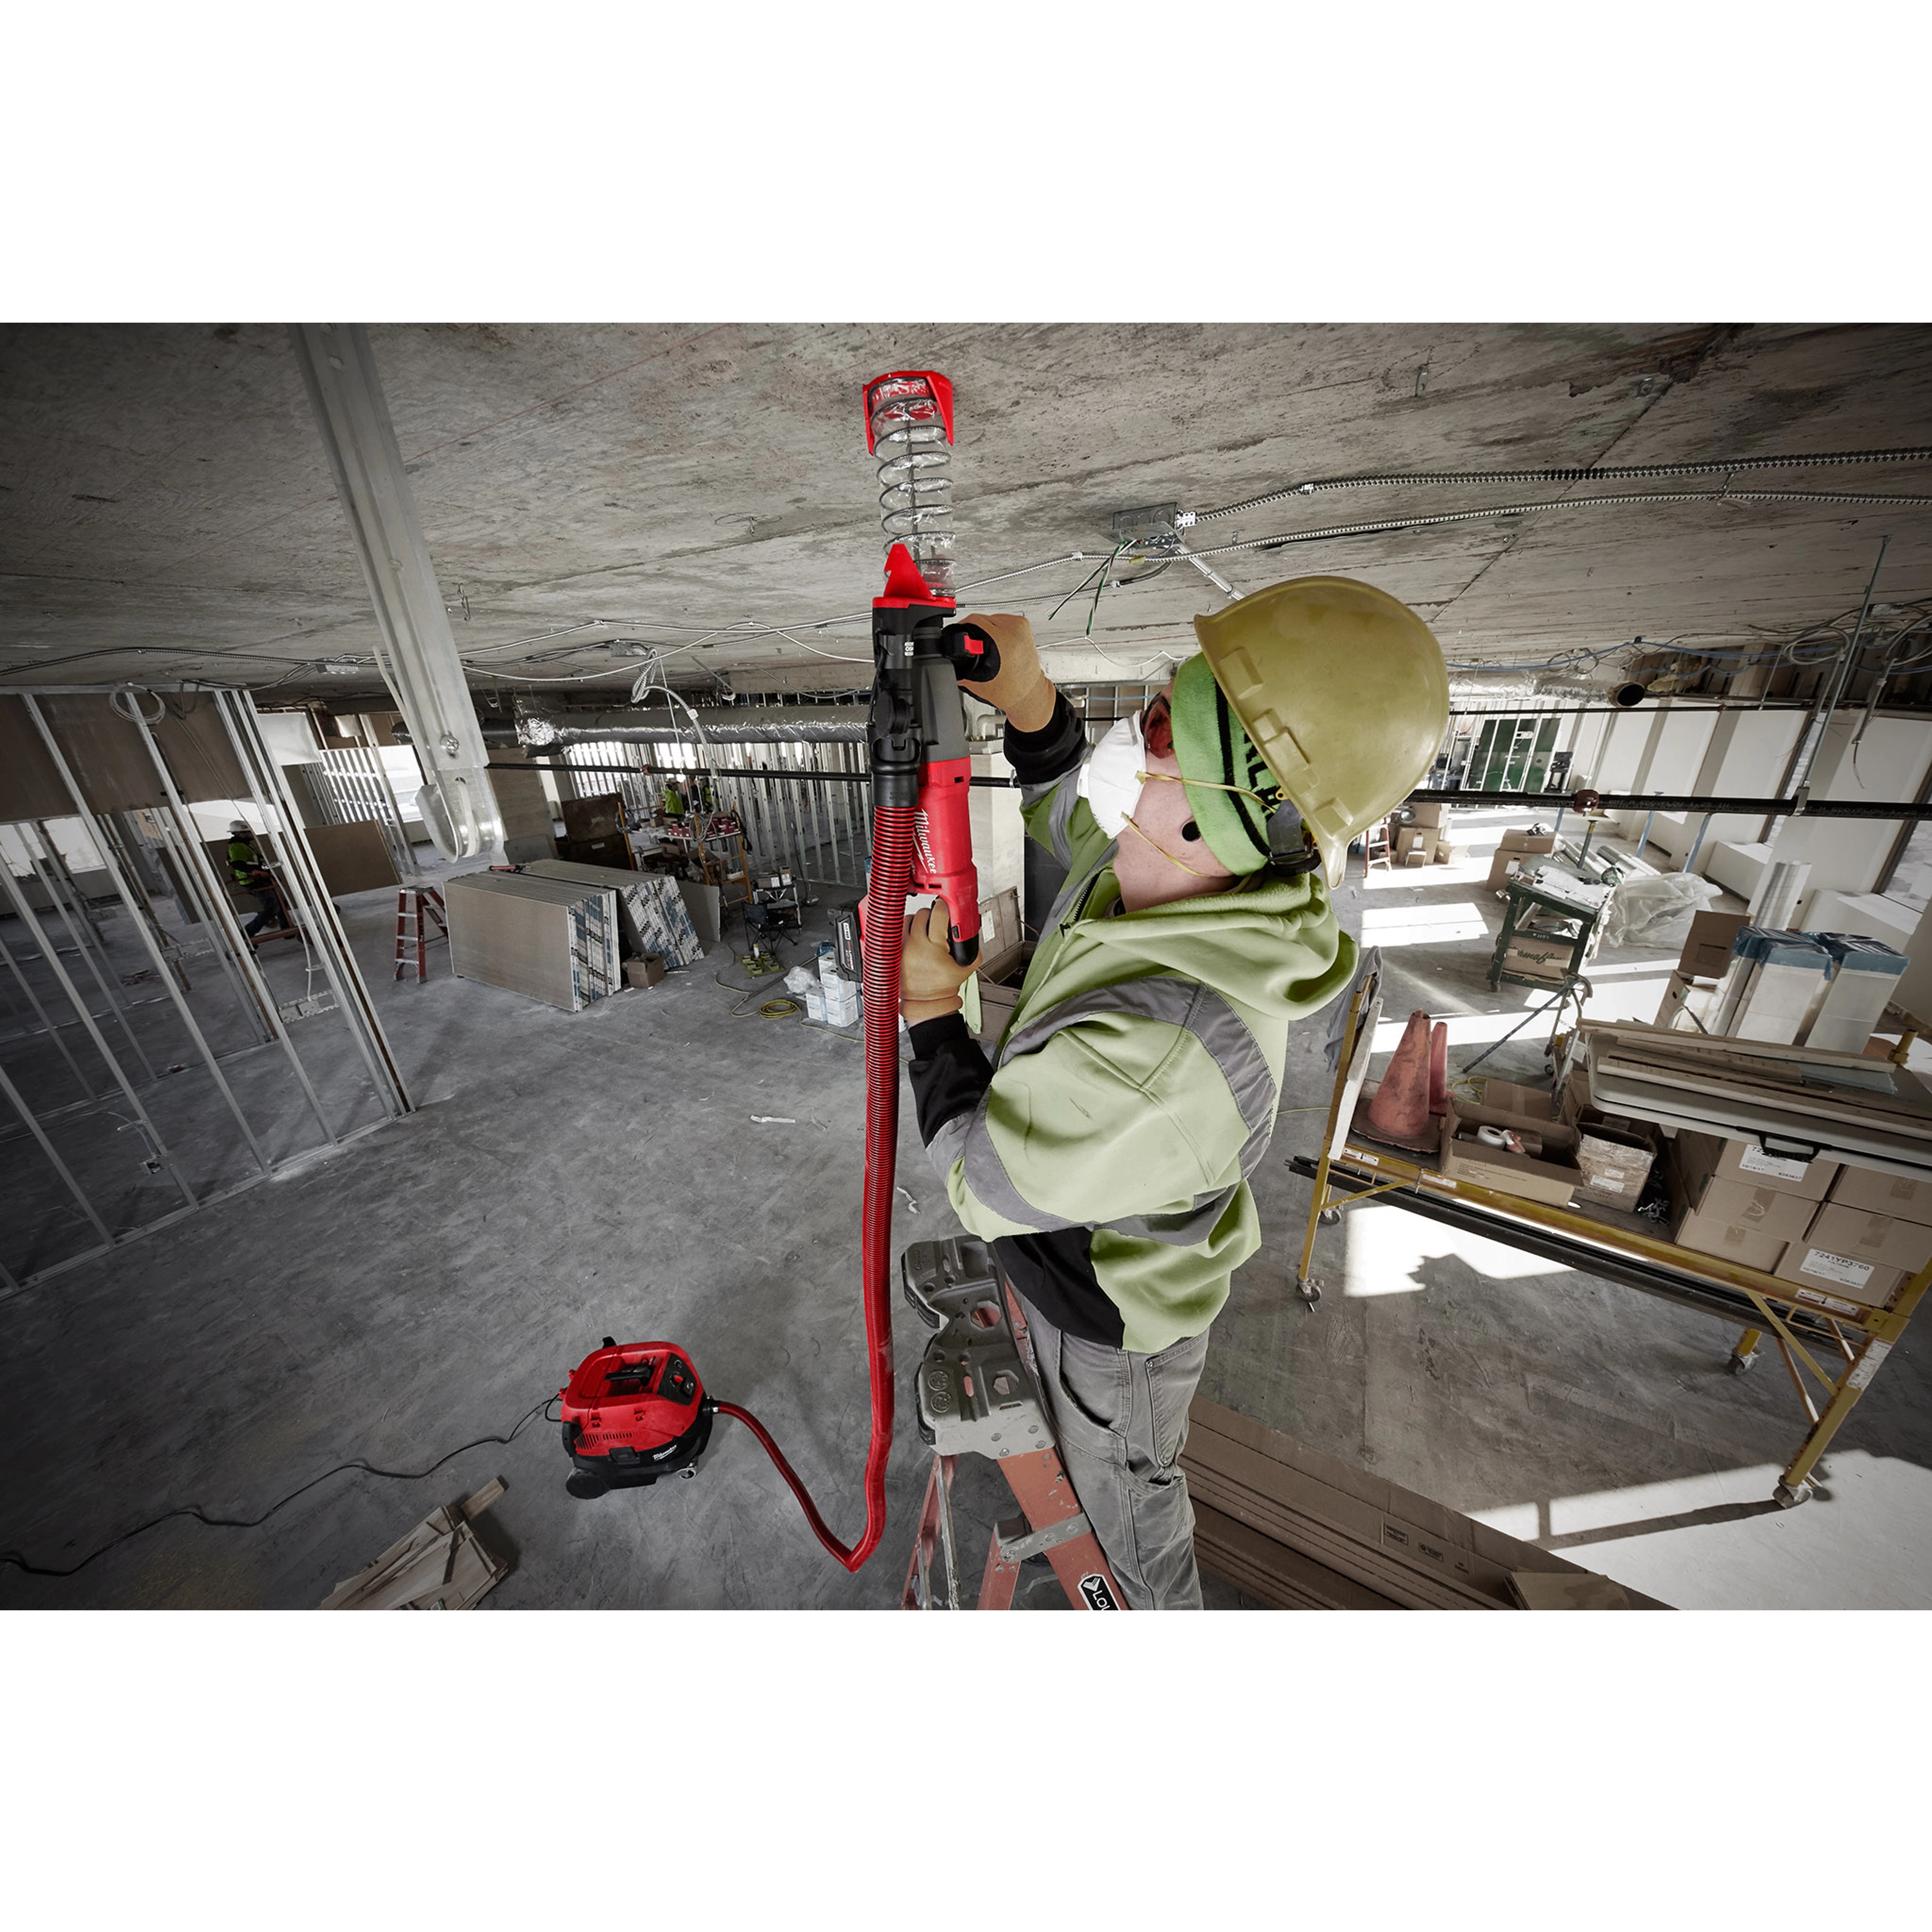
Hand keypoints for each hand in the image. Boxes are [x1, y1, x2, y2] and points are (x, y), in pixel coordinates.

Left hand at [901, 898, 975, 1024]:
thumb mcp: (966, 968)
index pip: (939, 914)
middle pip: (922, 914)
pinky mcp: (892, 952)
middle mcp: (914, 946)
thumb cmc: (942, 987)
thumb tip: (970, 929)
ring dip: (916, 921)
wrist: (925, 1002)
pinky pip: (896, 931)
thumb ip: (973, 948)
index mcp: (934, 948)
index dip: (945, 907)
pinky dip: (904, 930)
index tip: (946, 907)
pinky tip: (911, 936)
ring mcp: (901, 948)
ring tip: (923, 930)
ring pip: (907, 919)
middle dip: (931, 916)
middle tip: (936, 924)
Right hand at [956, 611, 1053, 731]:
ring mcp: (1020, 626)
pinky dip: (996, 628)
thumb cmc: (1009, 691)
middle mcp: (1014, 631)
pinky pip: (1002, 619)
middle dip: (974, 632)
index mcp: (1003, 641)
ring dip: (986, 629)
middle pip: (981, 619)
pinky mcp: (1024, 624)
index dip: (962, 630)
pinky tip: (997, 642)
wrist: (1028, 693)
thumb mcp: (976, 681)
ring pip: (991, 617)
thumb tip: (946, 659)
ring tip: (989, 647)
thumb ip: (959, 668)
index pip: (973, 621)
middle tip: (976, 648)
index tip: (961, 639)